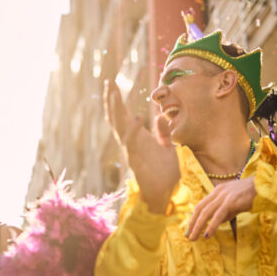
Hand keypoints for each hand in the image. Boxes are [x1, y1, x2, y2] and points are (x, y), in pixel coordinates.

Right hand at [104, 80, 179, 213]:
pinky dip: (132, 129)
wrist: (164, 193)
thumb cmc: (165, 172)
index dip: (116, 100)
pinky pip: (130, 141)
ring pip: (119, 126)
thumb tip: (160, 116)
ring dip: (116, 110)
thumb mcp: (168, 147)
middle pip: (116, 117)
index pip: (122, 115)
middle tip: (108, 81)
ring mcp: (130, 150)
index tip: (112, 83)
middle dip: (112, 100)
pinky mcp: (135, 159)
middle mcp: (130, 142)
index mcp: (137, 137)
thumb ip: (163, 132)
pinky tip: (137, 116)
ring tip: (114, 93)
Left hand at [186, 177, 256, 239]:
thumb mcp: (235, 204)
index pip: (201, 205)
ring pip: (206, 212)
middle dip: (192, 223)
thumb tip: (216, 223)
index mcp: (218, 191)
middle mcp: (218, 192)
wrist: (264, 187)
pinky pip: (218, 215)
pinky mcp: (231, 201)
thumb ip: (225, 212)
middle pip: (200, 209)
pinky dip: (211, 225)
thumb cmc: (251, 195)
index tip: (189, 229)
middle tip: (188, 236)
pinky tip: (207, 234)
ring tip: (193, 238)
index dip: (193, 217)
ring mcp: (224, 196)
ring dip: (198, 226)